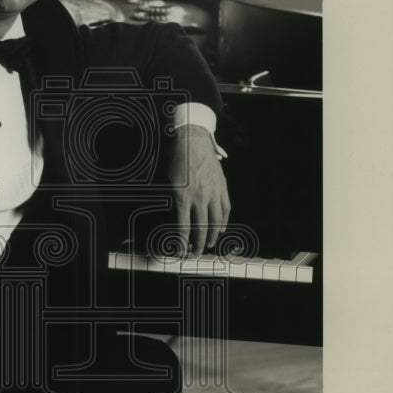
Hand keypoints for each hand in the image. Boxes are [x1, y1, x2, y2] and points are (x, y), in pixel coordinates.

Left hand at [166, 124, 230, 254]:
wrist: (193, 140)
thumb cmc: (175, 159)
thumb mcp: (166, 182)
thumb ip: (171, 201)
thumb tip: (173, 221)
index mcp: (182, 197)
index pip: (183, 228)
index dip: (182, 243)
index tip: (181, 251)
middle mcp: (199, 197)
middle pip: (201, 229)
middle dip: (198, 245)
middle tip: (195, 253)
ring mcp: (213, 192)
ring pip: (216, 221)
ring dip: (213, 236)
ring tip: (209, 244)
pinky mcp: (222, 187)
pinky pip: (225, 209)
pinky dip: (224, 221)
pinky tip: (221, 229)